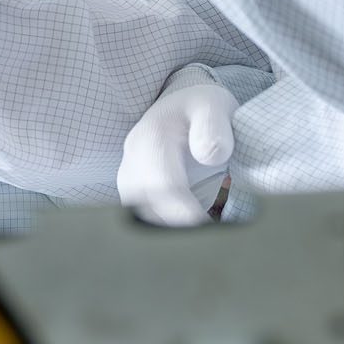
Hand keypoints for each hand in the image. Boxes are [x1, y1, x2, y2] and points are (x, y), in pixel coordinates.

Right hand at [119, 67, 236, 225]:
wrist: (182, 104)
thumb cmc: (201, 108)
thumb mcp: (214, 106)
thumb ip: (214, 128)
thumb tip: (209, 157)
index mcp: (152, 136)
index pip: (163, 185)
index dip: (185, 214)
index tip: (209, 230)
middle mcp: (132, 157)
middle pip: (145, 206)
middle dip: (175, 228)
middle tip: (207, 239)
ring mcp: (128, 174)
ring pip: (138, 215)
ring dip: (166, 231)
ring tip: (197, 238)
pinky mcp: (132, 189)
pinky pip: (140, 215)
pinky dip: (162, 228)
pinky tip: (185, 233)